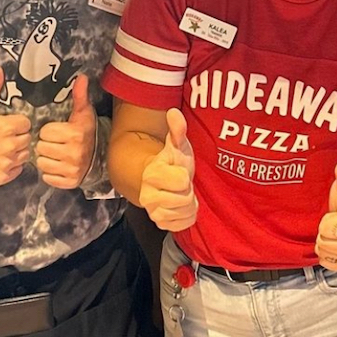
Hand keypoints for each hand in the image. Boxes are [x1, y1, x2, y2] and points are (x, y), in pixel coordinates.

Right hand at [0, 67, 31, 185]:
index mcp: (7, 127)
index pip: (26, 124)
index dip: (18, 123)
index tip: (8, 125)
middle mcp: (10, 146)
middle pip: (27, 139)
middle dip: (18, 137)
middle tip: (4, 137)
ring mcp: (7, 163)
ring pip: (25, 155)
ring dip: (17, 152)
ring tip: (2, 149)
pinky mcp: (4, 176)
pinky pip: (18, 170)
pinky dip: (12, 166)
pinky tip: (1, 160)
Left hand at [37, 75, 96, 189]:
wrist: (99, 157)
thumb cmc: (85, 132)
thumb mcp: (83, 113)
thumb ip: (79, 95)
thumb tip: (81, 76)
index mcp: (75, 134)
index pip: (45, 132)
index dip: (49, 131)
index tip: (58, 132)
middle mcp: (74, 152)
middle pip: (41, 148)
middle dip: (46, 145)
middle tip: (56, 143)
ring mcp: (72, 169)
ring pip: (42, 163)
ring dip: (46, 159)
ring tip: (56, 154)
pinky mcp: (69, 181)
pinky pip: (47, 177)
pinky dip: (50, 172)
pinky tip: (59, 165)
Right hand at [139, 109, 197, 230]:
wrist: (162, 180)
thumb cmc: (172, 162)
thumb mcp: (178, 145)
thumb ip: (177, 129)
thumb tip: (174, 112)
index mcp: (152, 174)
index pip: (182, 181)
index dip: (185, 176)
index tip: (178, 170)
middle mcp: (148, 196)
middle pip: (185, 199)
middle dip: (188, 191)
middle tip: (181, 183)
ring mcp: (154, 212)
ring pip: (186, 213)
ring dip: (189, 203)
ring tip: (181, 193)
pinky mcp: (161, 224)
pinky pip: (184, 224)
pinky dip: (188, 215)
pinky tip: (181, 206)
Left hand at [315, 157, 336, 271]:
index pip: (328, 229)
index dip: (327, 221)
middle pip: (323, 243)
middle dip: (324, 233)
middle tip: (334, 225)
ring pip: (323, 254)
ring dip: (325, 243)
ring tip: (334, 235)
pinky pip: (326, 264)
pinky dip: (327, 255)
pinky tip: (335, 245)